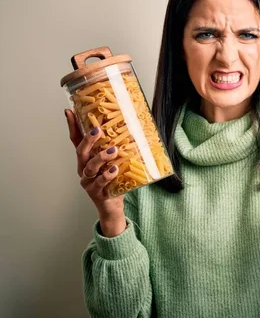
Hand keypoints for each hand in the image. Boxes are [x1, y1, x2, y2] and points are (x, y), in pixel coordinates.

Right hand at [65, 109, 125, 235]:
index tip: (69, 111)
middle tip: (98, 130)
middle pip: (80, 152)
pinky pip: (98, 183)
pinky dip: (106, 176)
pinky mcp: (95, 192)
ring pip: (89, 167)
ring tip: (113, 151)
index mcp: (86, 159)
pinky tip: (113, 170)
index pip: (76, 140)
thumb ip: (117, 148)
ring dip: (100, 157)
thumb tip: (132, 129)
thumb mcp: (115, 162)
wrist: (113, 206)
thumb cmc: (115, 181)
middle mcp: (83, 169)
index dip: (72, 127)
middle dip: (88, 139)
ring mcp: (87, 181)